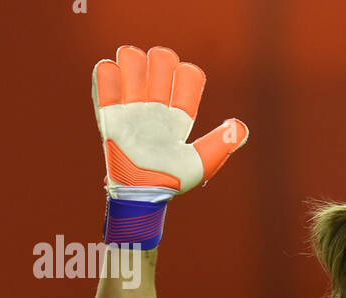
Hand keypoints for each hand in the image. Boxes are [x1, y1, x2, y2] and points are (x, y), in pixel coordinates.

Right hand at [93, 45, 247, 198]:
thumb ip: (223, 142)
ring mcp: (131, 107)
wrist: (139, 190)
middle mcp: (156, 107)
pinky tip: (116, 92)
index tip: (181, 95)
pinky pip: (105, 74)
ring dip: (132, 63)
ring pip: (132, 59)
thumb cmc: (172, 180)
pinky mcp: (108, 110)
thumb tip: (241, 126)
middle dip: (159, 62)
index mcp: (179, 116)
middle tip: (155, 84)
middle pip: (160, 60)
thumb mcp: (202, 162)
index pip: (187, 75)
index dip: (187, 75)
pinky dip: (108, 74)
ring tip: (132, 84)